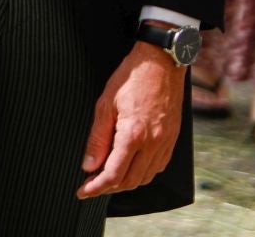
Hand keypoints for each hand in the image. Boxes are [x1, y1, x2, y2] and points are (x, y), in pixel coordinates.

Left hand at [77, 42, 185, 198]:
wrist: (161, 64)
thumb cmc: (131, 79)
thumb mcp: (105, 104)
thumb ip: (97, 138)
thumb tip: (89, 164)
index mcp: (133, 135)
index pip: (114, 174)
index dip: (96, 187)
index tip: (83, 191)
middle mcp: (153, 144)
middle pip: (130, 181)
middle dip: (108, 188)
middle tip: (90, 185)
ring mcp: (165, 143)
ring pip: (145, 177)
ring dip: (126, 183)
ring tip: (106, 178)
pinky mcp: (172, 140)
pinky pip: (157, 167)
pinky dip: (142, 174)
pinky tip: (130, 168)